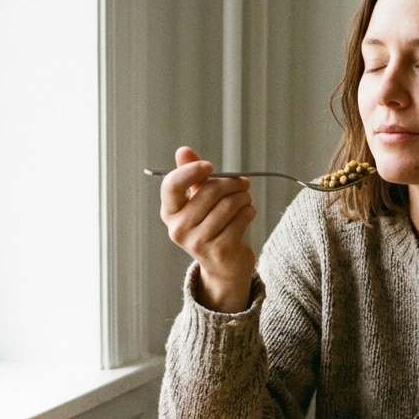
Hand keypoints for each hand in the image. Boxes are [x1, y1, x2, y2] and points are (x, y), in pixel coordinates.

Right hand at [160, 146, 256, 312]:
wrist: (223, 267)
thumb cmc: (210, 227)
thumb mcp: (197, 201)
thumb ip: (191, 175)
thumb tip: (183, 150)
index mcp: (169, 213)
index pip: (172, 185)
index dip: (191, 171)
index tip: (209, 166)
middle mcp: (179, 229)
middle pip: (210, 191)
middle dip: (232, 183)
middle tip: (243, 183)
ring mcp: (198, 242)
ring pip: (229, 204)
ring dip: (243, 197)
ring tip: (245, 200)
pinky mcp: (220, 250)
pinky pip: (240, 218)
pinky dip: (249, 211)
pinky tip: (248, 213)